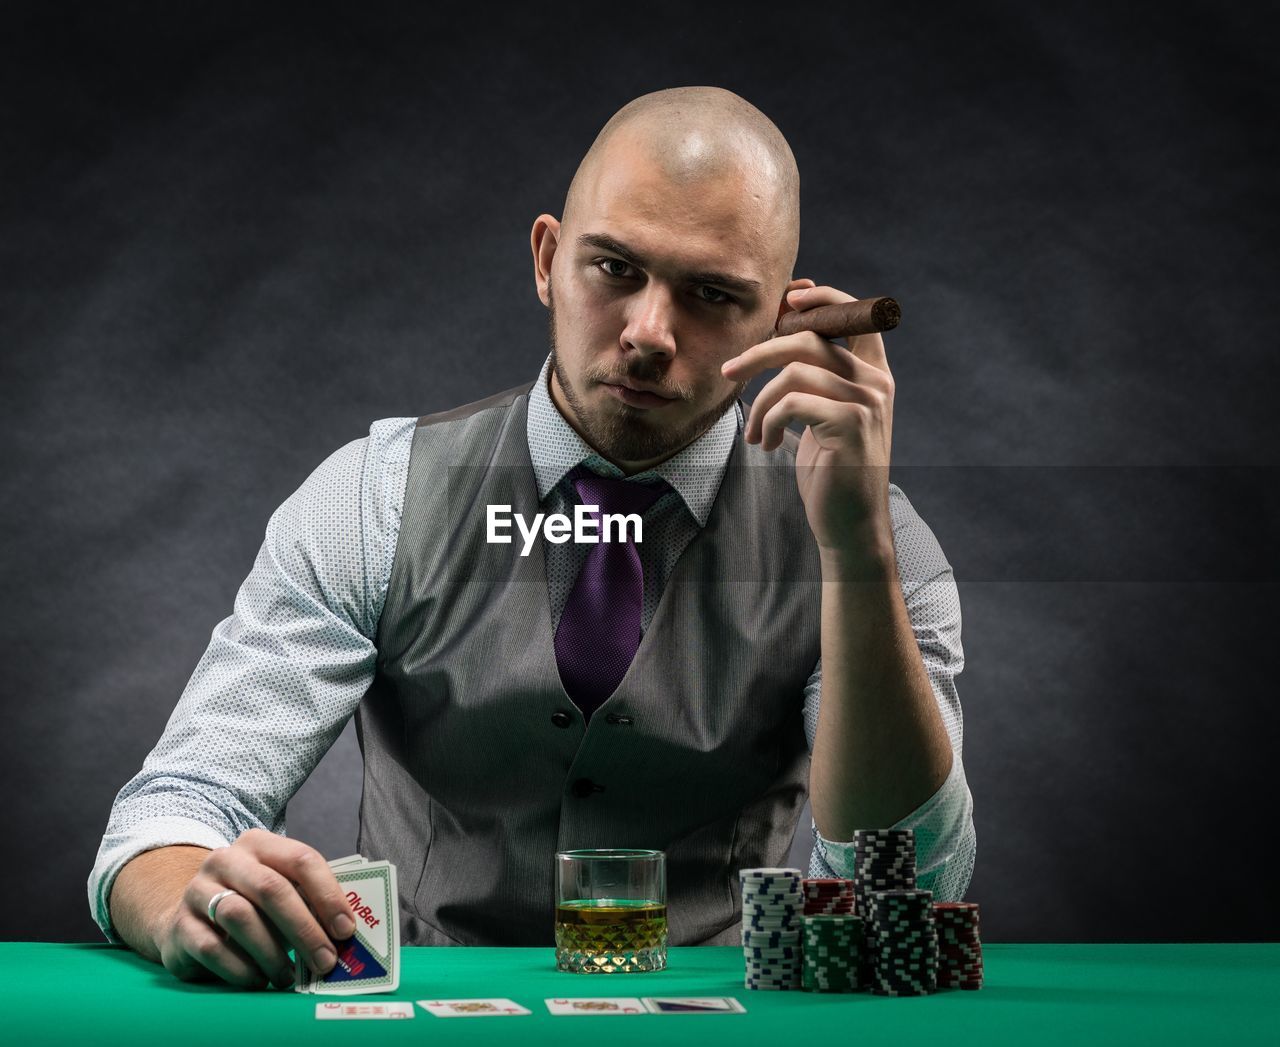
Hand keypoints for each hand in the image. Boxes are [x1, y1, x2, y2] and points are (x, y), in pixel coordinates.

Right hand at [156, 829, 355, 989]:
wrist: (185, 920)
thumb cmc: (249, 906)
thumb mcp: (278, 893)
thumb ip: (308, 903)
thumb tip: (344, 935)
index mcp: (259, 844)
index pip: (301, 859)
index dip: (328, 895)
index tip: (346, 930)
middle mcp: (226, 860)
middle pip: (271, 889)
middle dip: (304, 928)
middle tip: (325, 961)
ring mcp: (198, 891)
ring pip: (240, 917)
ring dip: (272, 952)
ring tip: (290, 977)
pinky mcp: (180, 926)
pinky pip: (212, 948)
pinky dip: (241, 969)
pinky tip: (258, 981)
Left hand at [721, 279, 895, 562]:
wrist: (850, 524)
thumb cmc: (832, 469)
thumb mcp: (825, 416)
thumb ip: (816, 378)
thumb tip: (782, 337)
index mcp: (874, 374)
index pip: (858, 316)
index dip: (823, 298)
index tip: (788, 299)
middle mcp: (876, 382)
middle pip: (810, 337)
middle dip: (760, 351)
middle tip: (729, 372)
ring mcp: (867, 402)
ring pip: (794, 371)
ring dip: (759, 401)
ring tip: (752, 432)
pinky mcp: (850, 425)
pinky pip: (792, 401)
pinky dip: (767, 421)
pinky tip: (765, 444)